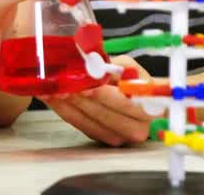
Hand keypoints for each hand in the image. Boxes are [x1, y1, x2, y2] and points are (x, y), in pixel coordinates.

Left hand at [39, 55, 154, 146]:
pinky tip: (52, 97)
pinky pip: (80, 124)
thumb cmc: (126, 76)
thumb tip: (95, 67)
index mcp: (150, 108)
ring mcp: (118, 136)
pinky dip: (64, 110)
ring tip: (54, 90)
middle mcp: (138, 128)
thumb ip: (115, 67)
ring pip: (90, 122)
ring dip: (69, 105)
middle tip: (64, 87)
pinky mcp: (100, 137)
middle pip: (106, 116)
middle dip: (83, 100)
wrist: (123, 90)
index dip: (106, 96)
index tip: (88, 86)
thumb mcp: (125, 65)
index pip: (128, 105)